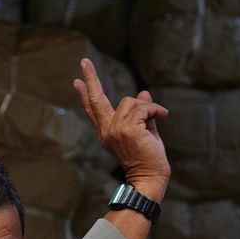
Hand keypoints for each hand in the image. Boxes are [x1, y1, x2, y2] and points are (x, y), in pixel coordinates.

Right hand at [73, 58, 170, 200]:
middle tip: (84, 60)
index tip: (77, 81)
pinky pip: (143, 108)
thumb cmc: (148, 159)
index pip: (93, 110)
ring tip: (158, 117)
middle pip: (96, 98)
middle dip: (91, 78)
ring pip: (131, 102)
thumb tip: (143, 93)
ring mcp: (115, 129)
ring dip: (148, 107)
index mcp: (107, 132)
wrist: (148, 178)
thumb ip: (141, 113)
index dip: (85, 94)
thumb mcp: (144, 131)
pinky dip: (155, 110)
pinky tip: (163, 116)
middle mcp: (107, 130)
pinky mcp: (127, 129)